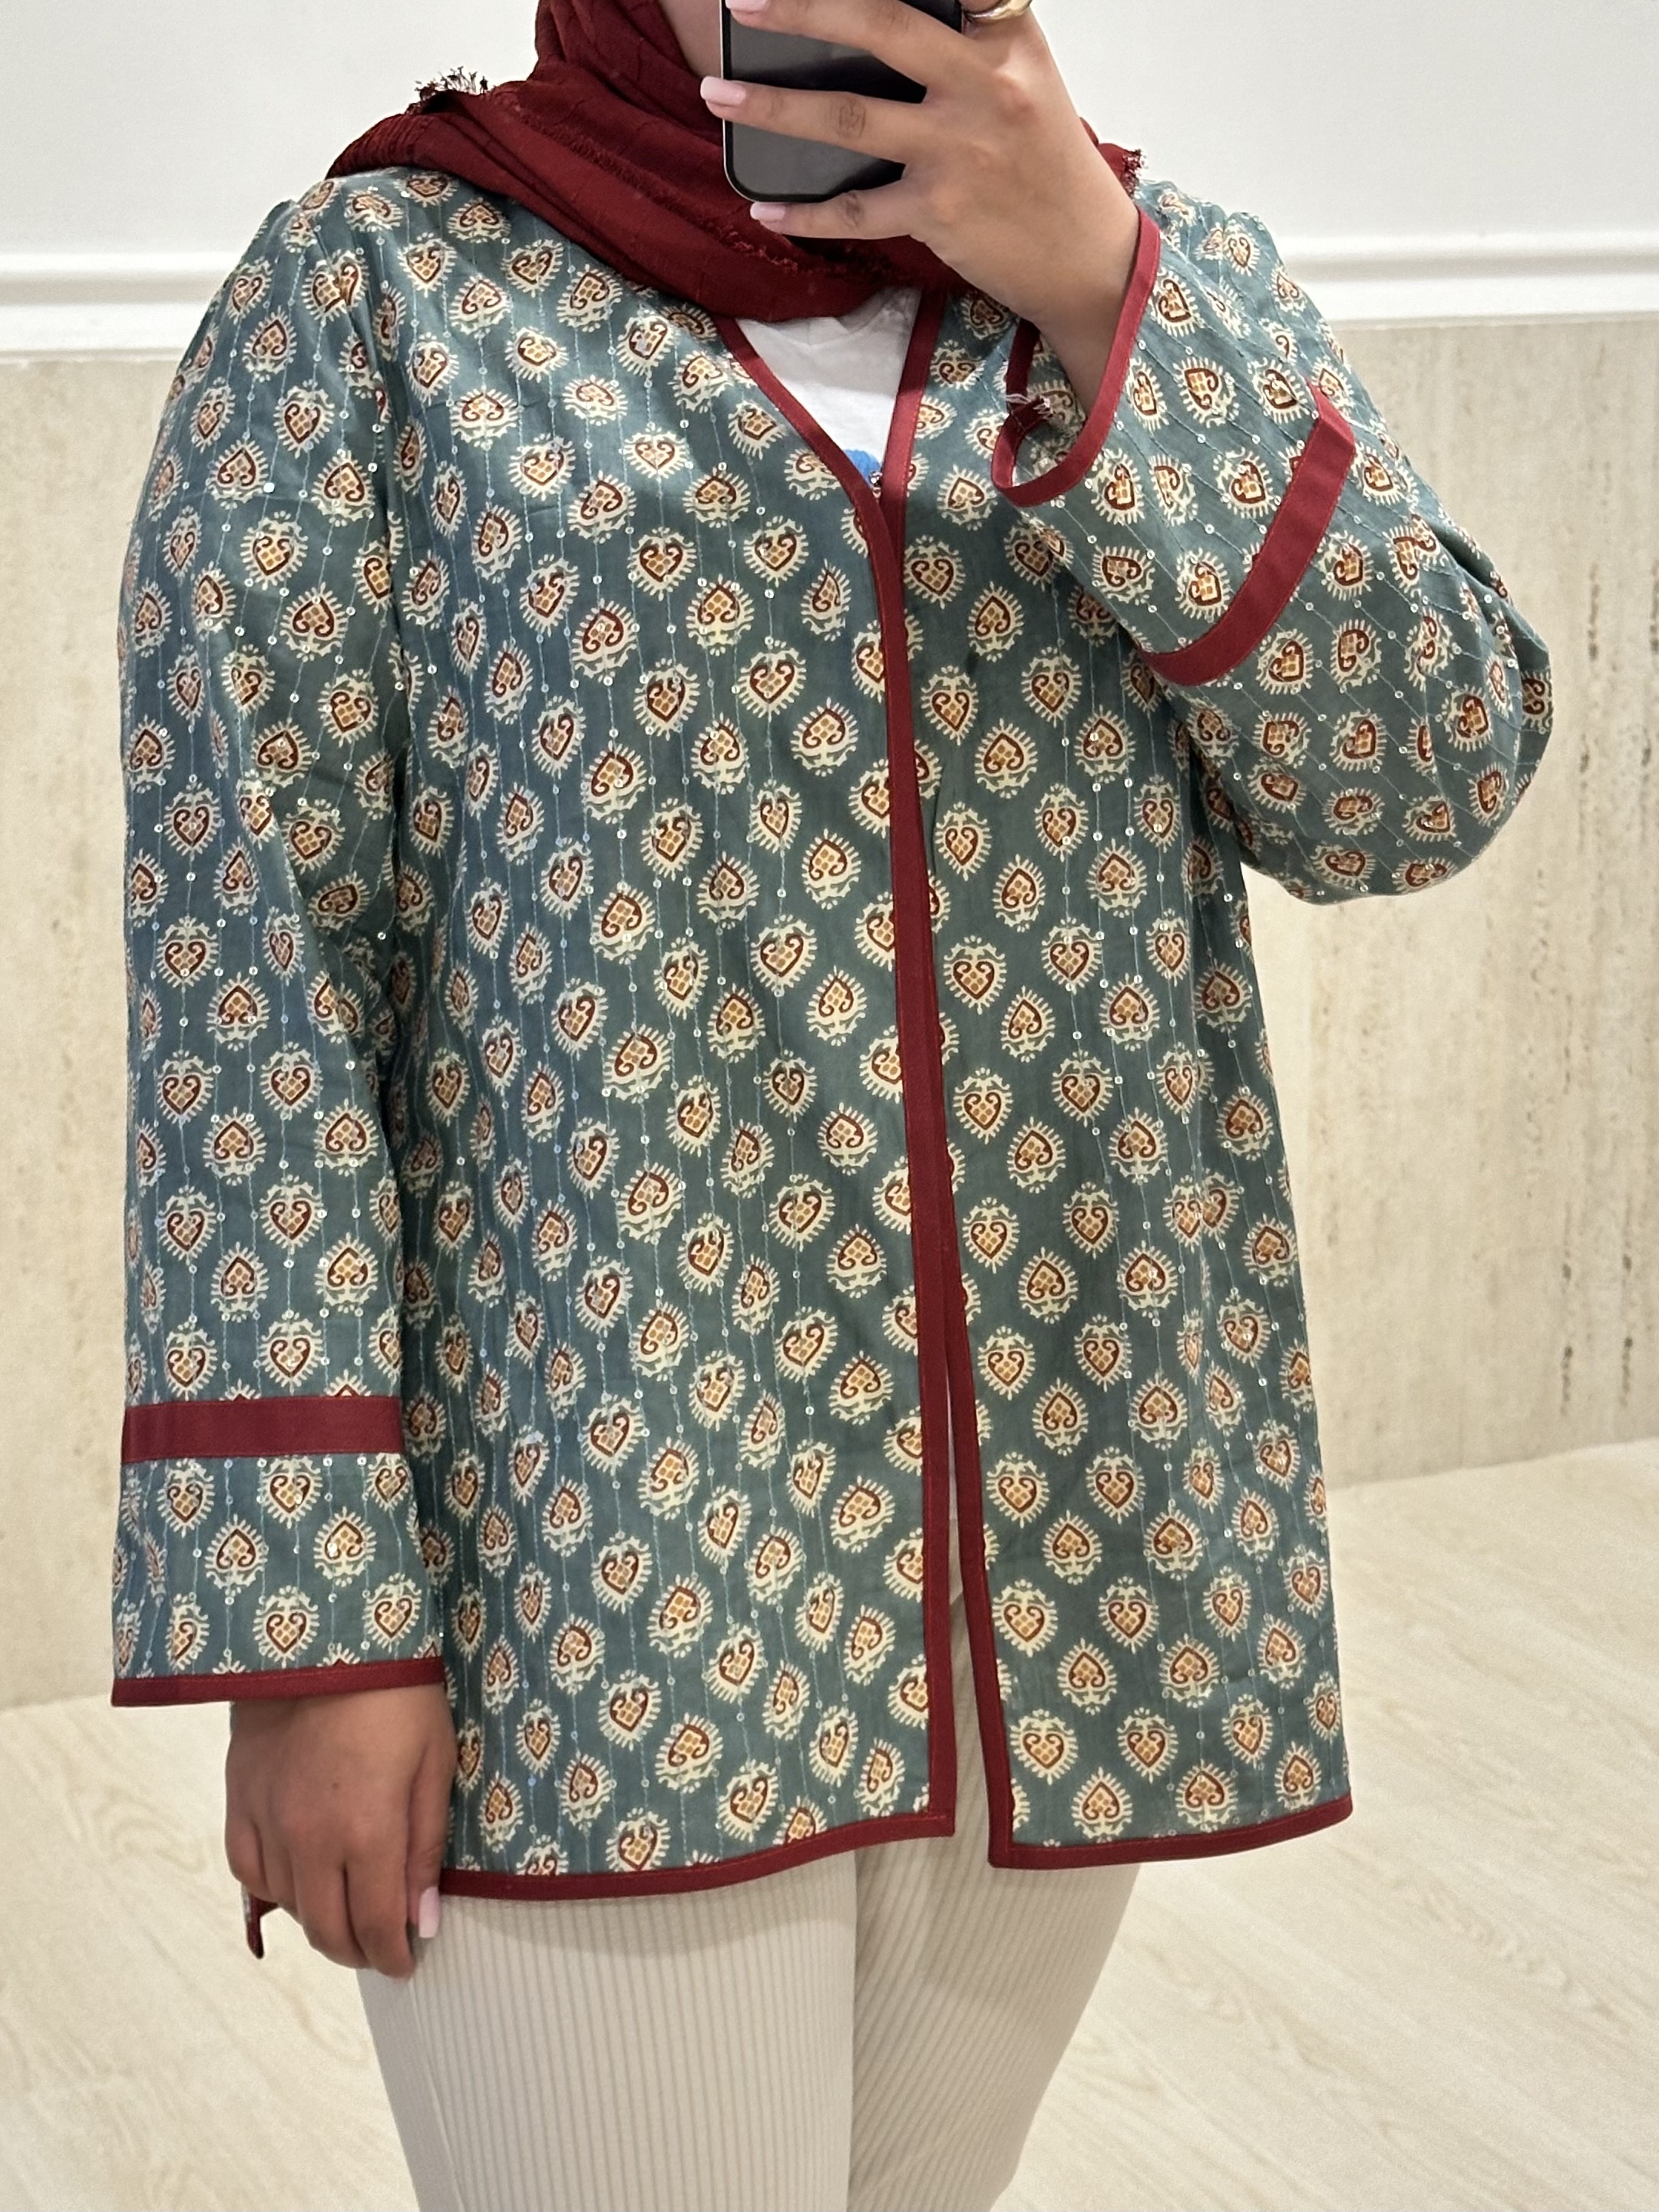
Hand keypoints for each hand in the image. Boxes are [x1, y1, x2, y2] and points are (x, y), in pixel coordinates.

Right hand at [224, 1682, 456, 1977]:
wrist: (326, 1640)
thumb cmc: (396, 1696)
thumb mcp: (433, 1765)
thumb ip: (425, 1848)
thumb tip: (423, 1921)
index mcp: (367, 1833)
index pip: (377, 1926)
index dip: (393, 1955)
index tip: (406, 1962)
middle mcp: (312, 1840)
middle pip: (328, 1930)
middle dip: (358, 1951)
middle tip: (378, 1948)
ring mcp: (270, 1823)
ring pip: (291, 1907)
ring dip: (320, 1921)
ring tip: (347, 1912)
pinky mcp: (241, 1801)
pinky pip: (251, 1872)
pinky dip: (276, 1891)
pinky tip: (299, 1884)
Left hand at [700, 0, 1140, 399]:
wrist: (1086, 255)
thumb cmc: (1046, 164)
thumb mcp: (1025, 78)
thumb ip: (967, 39)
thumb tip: (878, 22)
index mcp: (1008, 40)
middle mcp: (984, 86)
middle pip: (882, 26)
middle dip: (802, 10)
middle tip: (744, 2)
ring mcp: (960, 151)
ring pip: (849, 117)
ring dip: (773, 106)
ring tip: (718, 94)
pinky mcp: (941, 214)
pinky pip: (857, 209)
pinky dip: (804, 212)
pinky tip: (762, 206)